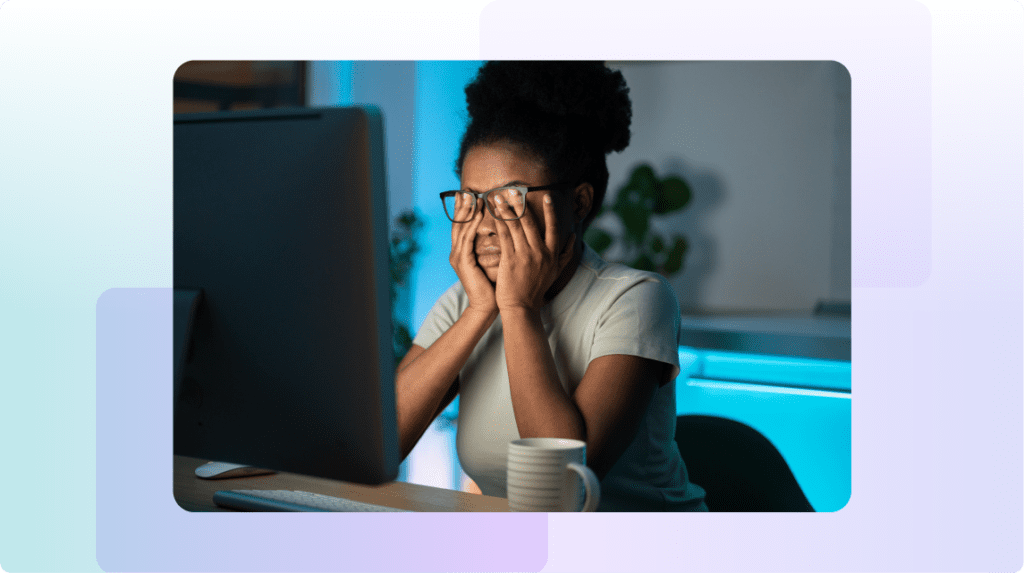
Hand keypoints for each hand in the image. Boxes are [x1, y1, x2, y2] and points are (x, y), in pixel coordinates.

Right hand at [448, 193, 496, 315]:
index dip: (465, 210)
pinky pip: (467, 239)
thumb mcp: (493, 259)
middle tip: (465, 190)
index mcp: (463, 251)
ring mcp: (458, 257)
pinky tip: (478, 215)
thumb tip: (505, 229)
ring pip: (461, 228)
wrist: (488, 305)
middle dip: (462, 206)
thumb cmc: (494, 284)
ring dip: (467, 212)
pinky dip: (472, 225)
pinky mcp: (463, 262)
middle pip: (458, 223)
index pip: (463, 225)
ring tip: (473, 197)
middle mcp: (457, 252)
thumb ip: (494, 244)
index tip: (469, 194)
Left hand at [492, 192, 574, 311]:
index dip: (550, 211)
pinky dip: (498, 222)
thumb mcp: (556, 271)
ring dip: (506, 209)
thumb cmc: (537, 288)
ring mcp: (524, 255)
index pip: (553, 227)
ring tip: (498, 196)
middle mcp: (540, 252)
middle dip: (521, 204)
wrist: (521, 306)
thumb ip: (566, 254)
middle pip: (530, 222)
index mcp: (552, 254)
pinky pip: (504, 235)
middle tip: (514, 190)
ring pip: (515, 226)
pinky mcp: (510, 259)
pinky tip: (492, 213)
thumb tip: (574, 238)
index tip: (546, 196)